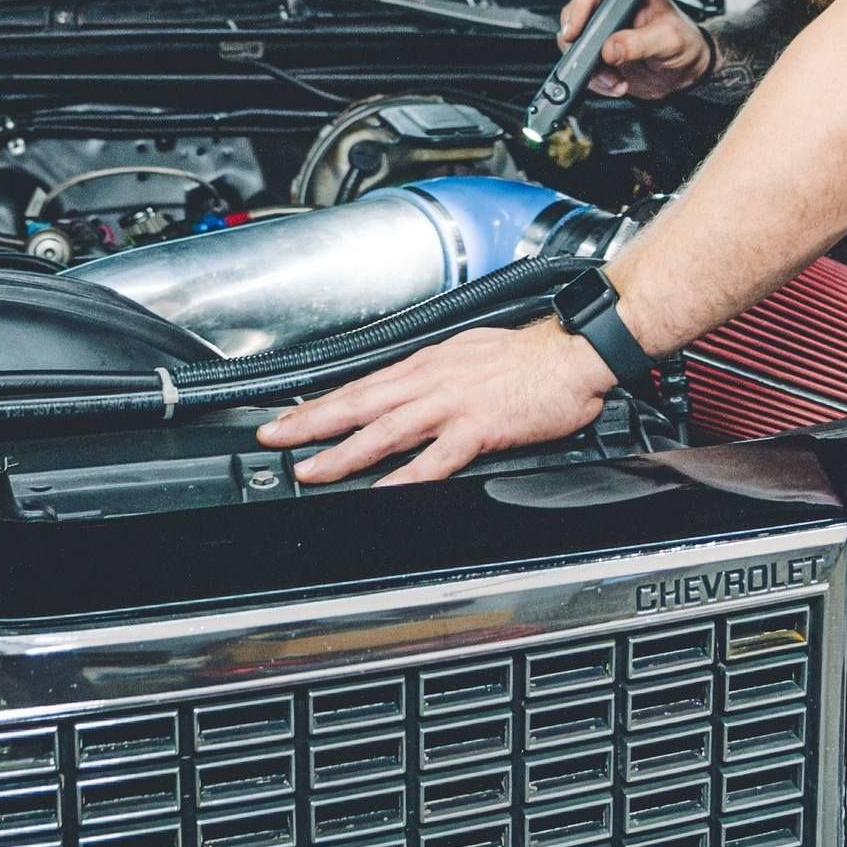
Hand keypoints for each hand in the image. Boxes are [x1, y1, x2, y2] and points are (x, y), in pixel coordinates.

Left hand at [256, 319, 615, 485]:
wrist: (573, 353)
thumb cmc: (531, 357)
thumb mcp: (472, 352)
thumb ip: (439, 374)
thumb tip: (414, 389)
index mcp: (430, 363)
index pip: (365, 383)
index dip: (325, 401)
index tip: (292, 415)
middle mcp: (432, 379)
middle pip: (359, 402)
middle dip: (311, 422)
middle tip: (273, 438)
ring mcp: (451, 404)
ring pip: (383, 430)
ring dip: (342, 452)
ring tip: (310, 471)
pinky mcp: (477, 427)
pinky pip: (432, 460)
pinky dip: (402, 478)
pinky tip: (379, 493)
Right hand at [559, 0, 711, 99]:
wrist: (689, 70)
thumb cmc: (686, 42)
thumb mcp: (668, 39)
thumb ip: (639, 42)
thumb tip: (610, 48)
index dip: (579, 8)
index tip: (576, 31)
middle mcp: (612, 8)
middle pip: (575, 17)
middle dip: (581, 45)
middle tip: (593, 62)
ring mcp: (604, 32)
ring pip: (575, 45)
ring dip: (589, 67)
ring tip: (613, 79)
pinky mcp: (601, 55)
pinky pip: (584, 66)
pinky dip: (595, 80)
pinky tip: (615, 84)